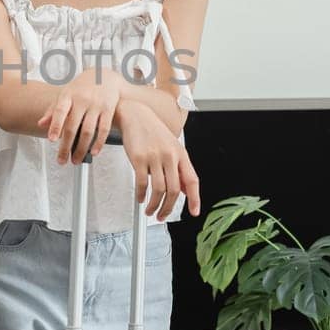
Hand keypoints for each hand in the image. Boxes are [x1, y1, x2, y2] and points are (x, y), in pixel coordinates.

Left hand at [38, 67, 121, 165]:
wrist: (105, 75)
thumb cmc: (82, 86)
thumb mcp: (65, 94)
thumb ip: (53, 110)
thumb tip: (41, 124)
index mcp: (68, 95)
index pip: (60, 111)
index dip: (55, 126)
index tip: (52, 140)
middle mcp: (82, 99)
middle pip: (73, 126)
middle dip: (66, 146)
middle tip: (62, 160)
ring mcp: (96, 105)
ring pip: (88, 131)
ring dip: (81, 149)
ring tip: (75, 159)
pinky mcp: (108, 109)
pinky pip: (104, 129)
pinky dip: (99, 143)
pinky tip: (93, 152)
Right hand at [116, 102, 201, 220]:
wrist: (135, 115)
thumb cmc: (153, 131)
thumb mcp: (171, 147)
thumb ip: (178, 168)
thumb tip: (182, 189)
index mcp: (181, 154)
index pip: (192, 180)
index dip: (194, 198)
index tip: (194, 211)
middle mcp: (170, 156)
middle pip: (174, 190)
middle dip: (168, 208)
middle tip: (162, 215)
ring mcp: (154, 157)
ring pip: (158, 190)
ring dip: (154, 205)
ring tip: (150, 210)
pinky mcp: (139, 158)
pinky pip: (142, 183)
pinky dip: (141, 195)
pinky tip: (140, 198)